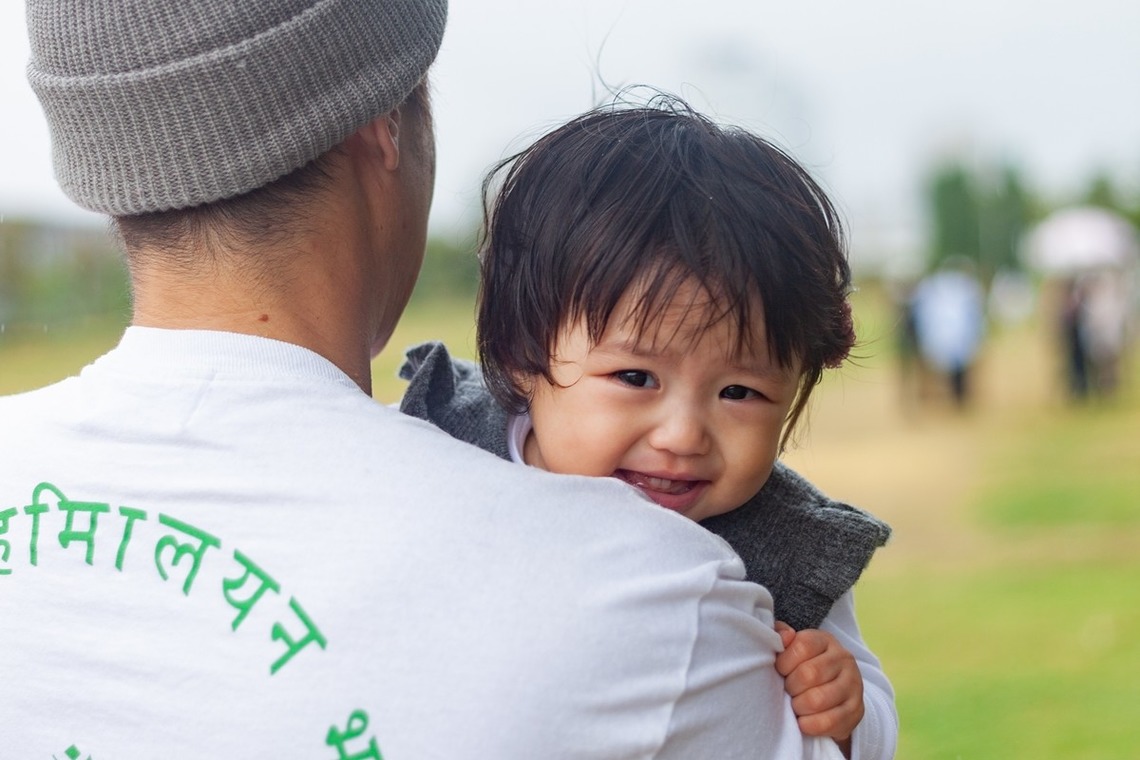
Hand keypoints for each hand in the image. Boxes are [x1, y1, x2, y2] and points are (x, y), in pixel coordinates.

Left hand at [774, 622, 863, 756]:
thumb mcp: (794, 649)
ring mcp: (853, 685)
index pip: (802, 646)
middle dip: (791, 686)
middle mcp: (844, 659)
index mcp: (825, 640)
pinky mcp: (856, 711)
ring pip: (817, 700)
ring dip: (799, 706)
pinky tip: (804, 721)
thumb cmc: (805, 667)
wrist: (837, 693)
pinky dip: (809, 724)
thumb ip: (781, 637)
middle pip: (808, 674)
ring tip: (796, 705)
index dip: (784, 662)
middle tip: (788, 691)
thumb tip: (783, 635)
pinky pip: (828, 722)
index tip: (780, 670)